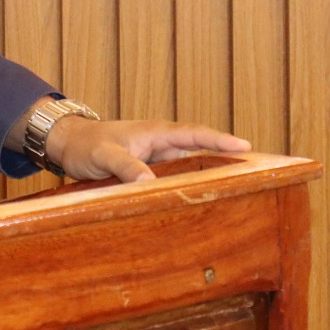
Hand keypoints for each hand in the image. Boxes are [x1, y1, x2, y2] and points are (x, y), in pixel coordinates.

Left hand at [45, 117, 250, 184]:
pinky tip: (205, 196)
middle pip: (203, 148)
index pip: (194, 134)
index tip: (246, 146)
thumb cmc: (86, 145)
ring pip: (193, 162)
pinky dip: (194, 181)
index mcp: (156, 132)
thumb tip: (150, 184)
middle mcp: (162, 142)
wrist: (69, 143)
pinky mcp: (152, 167)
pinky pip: (180, 173)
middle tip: (261, 168)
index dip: (220, 140)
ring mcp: (158, 154)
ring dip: (214, 170)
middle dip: (229, 155)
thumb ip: (125, 167)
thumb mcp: (104, 155)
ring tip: (244, 185)